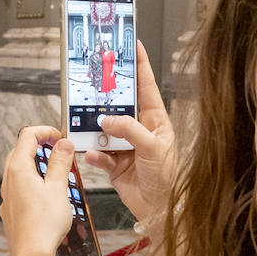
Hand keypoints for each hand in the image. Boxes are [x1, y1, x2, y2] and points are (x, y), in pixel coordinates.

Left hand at [0, 127, 73, 255]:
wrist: (31, 254)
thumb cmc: (44, 223)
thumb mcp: (58, 188)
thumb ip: (60, 163)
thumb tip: (63, 144)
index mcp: (18, 168)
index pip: (27, 136)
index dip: (45, 131)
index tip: (60, 137)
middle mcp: (8, 179)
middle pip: (20, 150)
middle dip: (40, 145)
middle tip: (59, 150)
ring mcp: (7, 195)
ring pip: (18, 169)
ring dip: (36, 163)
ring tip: (56, 171)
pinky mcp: (10, 208)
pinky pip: (18, 186)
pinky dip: (32, 180)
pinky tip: (46, 192)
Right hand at [83, 42, 175, 224]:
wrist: (161, 210)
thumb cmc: (169, 178)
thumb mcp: (153, 147)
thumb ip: (129, 129)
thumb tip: (107, 119)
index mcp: (155, 120)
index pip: (146, 87)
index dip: (139, 65)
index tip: (131, 45)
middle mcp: (139, 130)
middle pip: (119, 105)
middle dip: (106, 95)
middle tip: (94, 79)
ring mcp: (125, 146)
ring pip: (104, 128)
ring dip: (95, 128)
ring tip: (88, 123)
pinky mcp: (113, 163)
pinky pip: (98, 152)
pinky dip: (93, 153)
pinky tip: (93, 153)